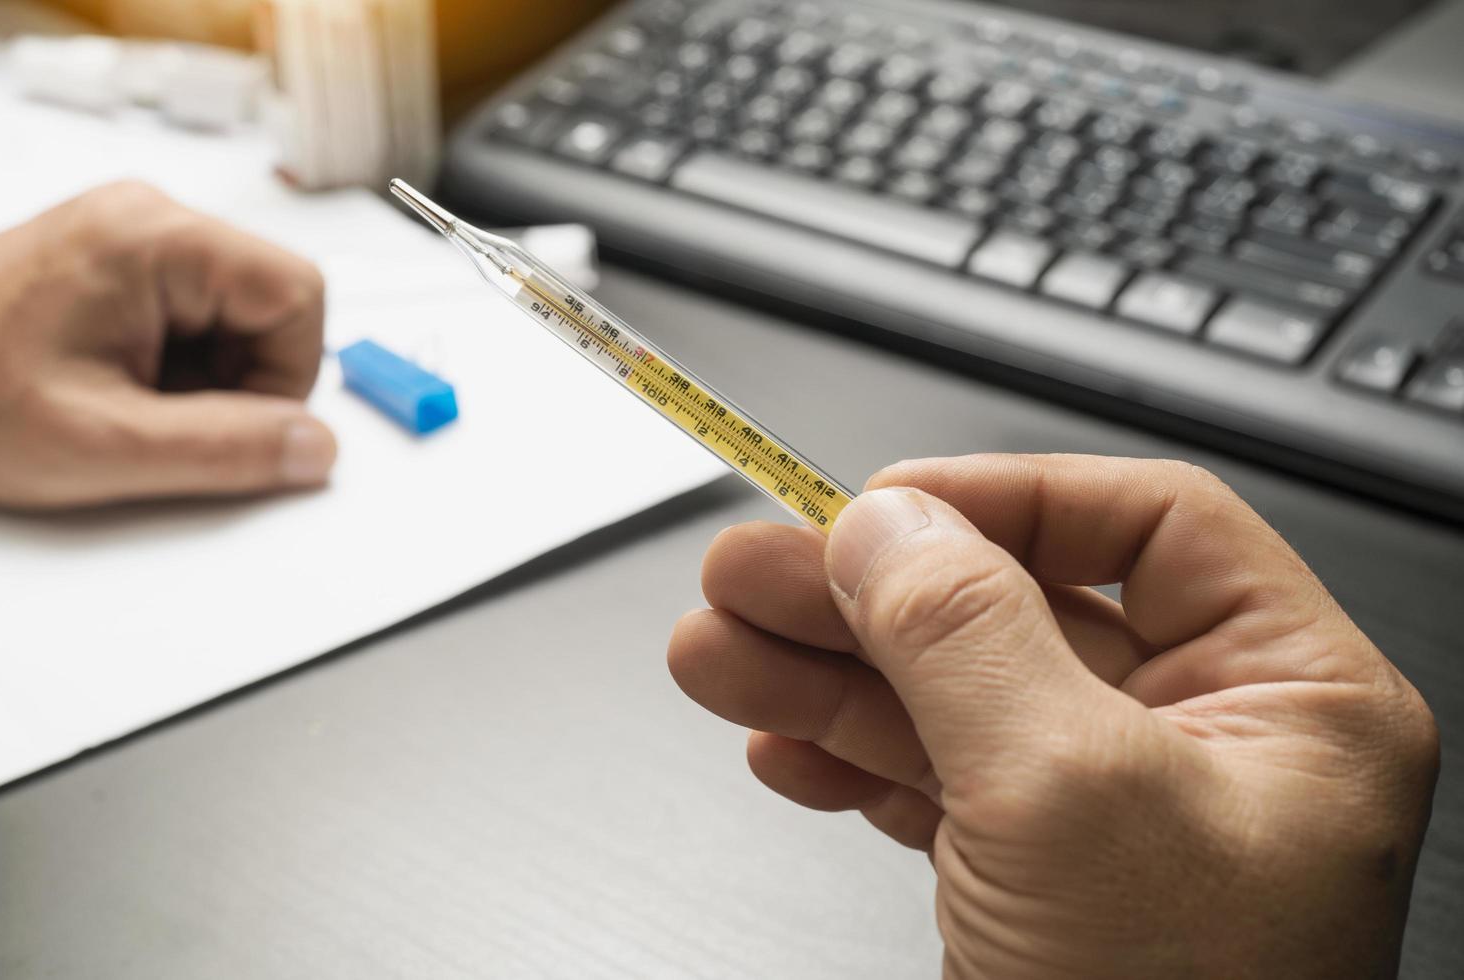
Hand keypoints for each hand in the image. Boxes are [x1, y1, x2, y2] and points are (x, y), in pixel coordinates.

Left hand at [0, 181, 334, 508]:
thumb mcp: (104, 444)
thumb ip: (225, 450)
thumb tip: (314, 448)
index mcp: (151, 238)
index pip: (297, 294)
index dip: (285, 375)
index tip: (236, 423)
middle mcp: (147, 220)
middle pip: (271, 304)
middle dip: (239, 379)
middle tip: (164, 419)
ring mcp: (132, 239)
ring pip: (237, 317)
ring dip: (204, 379)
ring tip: (128, 405)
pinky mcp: (119, 266)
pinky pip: (197, 319)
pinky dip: (176, 370)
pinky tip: (121, 390)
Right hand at [669, 455, 1438, 977]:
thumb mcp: (1067, 797)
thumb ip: (968, 636)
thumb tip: (886, 525)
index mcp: (1290, 698)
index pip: (1144, 526)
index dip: (1003, 498)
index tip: (882, 504)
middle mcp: (1208, 745)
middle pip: (1013, 610)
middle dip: (866, 595)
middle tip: (750, 569)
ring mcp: (1113, 815)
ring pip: (949, 699)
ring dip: (823, 674)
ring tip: (716, 651)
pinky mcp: (1039, 879)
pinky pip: (931, 784)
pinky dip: (845, 761)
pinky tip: (777, 745)